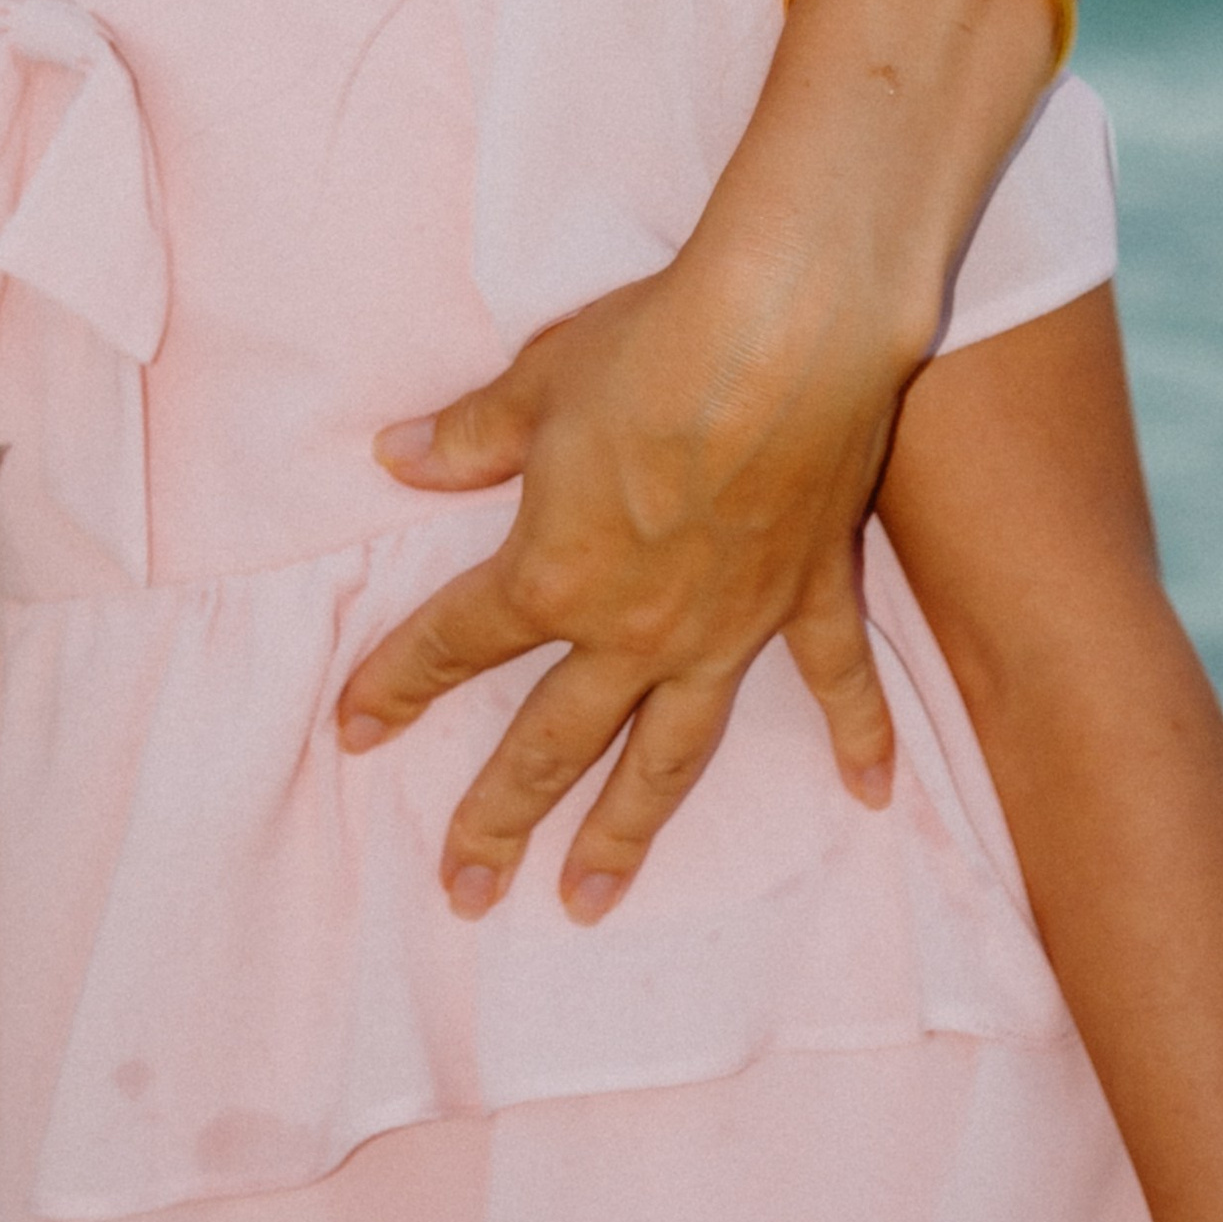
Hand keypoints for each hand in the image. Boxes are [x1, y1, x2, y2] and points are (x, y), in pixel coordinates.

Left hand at [336, 248, 907, 923]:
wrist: (787, 325)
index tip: (352, 732)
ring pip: (667, 752)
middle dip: (498, 820)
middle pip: (550, 743)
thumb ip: (469, 438)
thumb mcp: (536, 387)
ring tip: (590, 897)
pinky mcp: (809, 594)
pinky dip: (860, 737)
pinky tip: (870, 795)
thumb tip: (397, 456)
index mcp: (553, 576)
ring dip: (628, 829)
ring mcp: (728, 625)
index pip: (451, 644)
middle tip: (465, 892)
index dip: (393, 687)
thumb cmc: (651, 347)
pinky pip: (837, 681)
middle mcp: (635, 628)